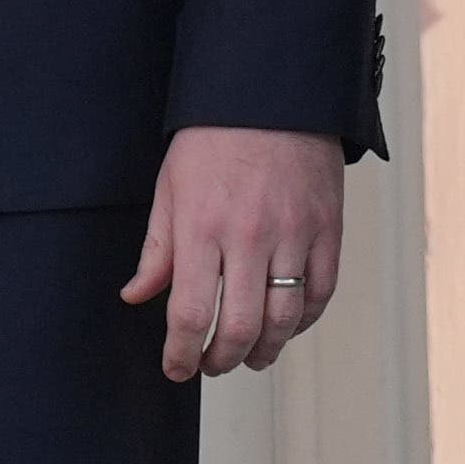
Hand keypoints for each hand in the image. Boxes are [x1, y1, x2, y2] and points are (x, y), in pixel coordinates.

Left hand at [120, 127, 343, 378]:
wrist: (272, 94)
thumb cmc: (212, 140)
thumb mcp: (170, 189)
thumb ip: (157, 250)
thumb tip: (135, 297)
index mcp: (202, 227)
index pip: (189, 312)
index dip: (181, 352)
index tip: (175, 369)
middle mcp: (250, 237)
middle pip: (241, 327)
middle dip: (222, 361)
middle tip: (211, 366)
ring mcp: (295, 235)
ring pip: (284, 319)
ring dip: (265, 351)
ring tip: (250, 357)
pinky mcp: (328, 230)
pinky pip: (320, 293)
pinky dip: (303, 321)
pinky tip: (285, 326)